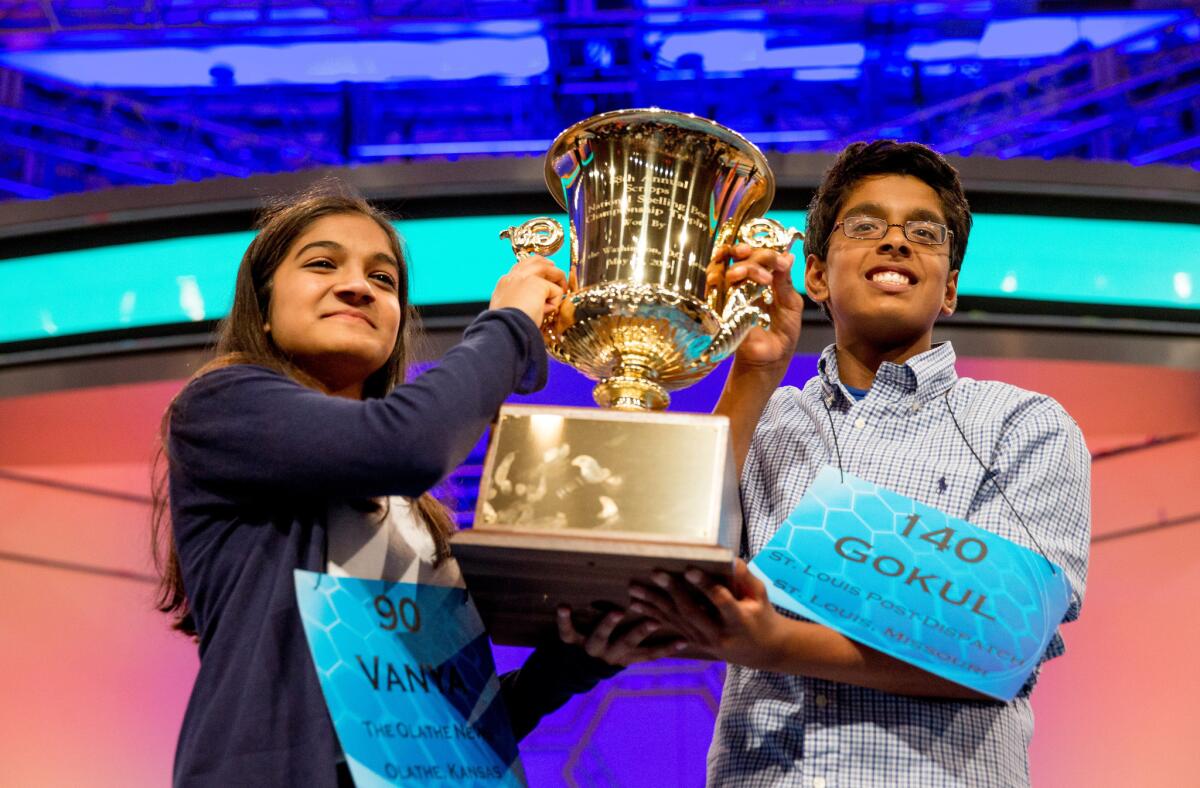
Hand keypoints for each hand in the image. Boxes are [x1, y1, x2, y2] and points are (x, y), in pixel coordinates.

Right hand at [490, 256, 566, 325]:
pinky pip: (555, 291)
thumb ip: (518, 302)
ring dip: (558, 278)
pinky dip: (555, 303)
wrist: (505, 329)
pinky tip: (547, 312)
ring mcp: (525, 278)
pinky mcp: (538, 285)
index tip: (543, 274)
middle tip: (558, 274)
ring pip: (547, 269)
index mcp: (504, 284)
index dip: (534, 268)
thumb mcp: (507, 311)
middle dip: (548, 265)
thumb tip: (536, 304)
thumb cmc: (506, 327)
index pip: (520, 268)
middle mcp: (513, 277)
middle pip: (534, 261)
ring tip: (563, 290)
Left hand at [556, 606, 687, 666]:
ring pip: (600, 636)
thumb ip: (639, 644)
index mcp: (623, 657)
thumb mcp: (621, 655)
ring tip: (617, 611)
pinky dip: (564, 619)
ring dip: (609, 624)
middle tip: (653, 621)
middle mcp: (608, 654)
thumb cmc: (601, 656)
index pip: (648, 654)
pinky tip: (564, 605)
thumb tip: (674, 628)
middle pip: (626, 643)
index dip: (665, 649)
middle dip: (640, 632)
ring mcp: (589, 648)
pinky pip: (566, 630)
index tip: (683, 640)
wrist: (566, 675)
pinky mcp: (569, 642)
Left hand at [628, 559, 787, 670]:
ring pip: (677, 621)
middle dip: (672, 592)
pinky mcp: (696, 643)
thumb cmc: (762, 614)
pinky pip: (672, 628)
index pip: (721, 601)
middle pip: (692, 612)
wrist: (764, 650)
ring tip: (634, 590)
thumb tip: (725, 556)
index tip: (690, 568)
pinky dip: (653, 616)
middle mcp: (720, 634)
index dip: (705, 586)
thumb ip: (743, 576)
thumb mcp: (760, 594)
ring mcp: (705, 642)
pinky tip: (636, 606)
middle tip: (655, 572)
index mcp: (739, 620)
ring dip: (654, 604)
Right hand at [709, 243, 802, 370]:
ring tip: (763, 278)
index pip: (753, 256)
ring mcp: (726, 295)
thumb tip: (788, 256)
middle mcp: (739, 284)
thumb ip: (785, 282)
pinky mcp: (718, 308)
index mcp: (758, 280)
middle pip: (735, 256)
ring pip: (722, 267)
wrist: (771, 359)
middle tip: (771, 262)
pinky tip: (736, 279)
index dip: (762, 251)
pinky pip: (713, 288)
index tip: (780, 259)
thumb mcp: (790, 305)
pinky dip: (722, 278)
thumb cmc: (781, 334)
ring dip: (743, 266)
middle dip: (753, 254)